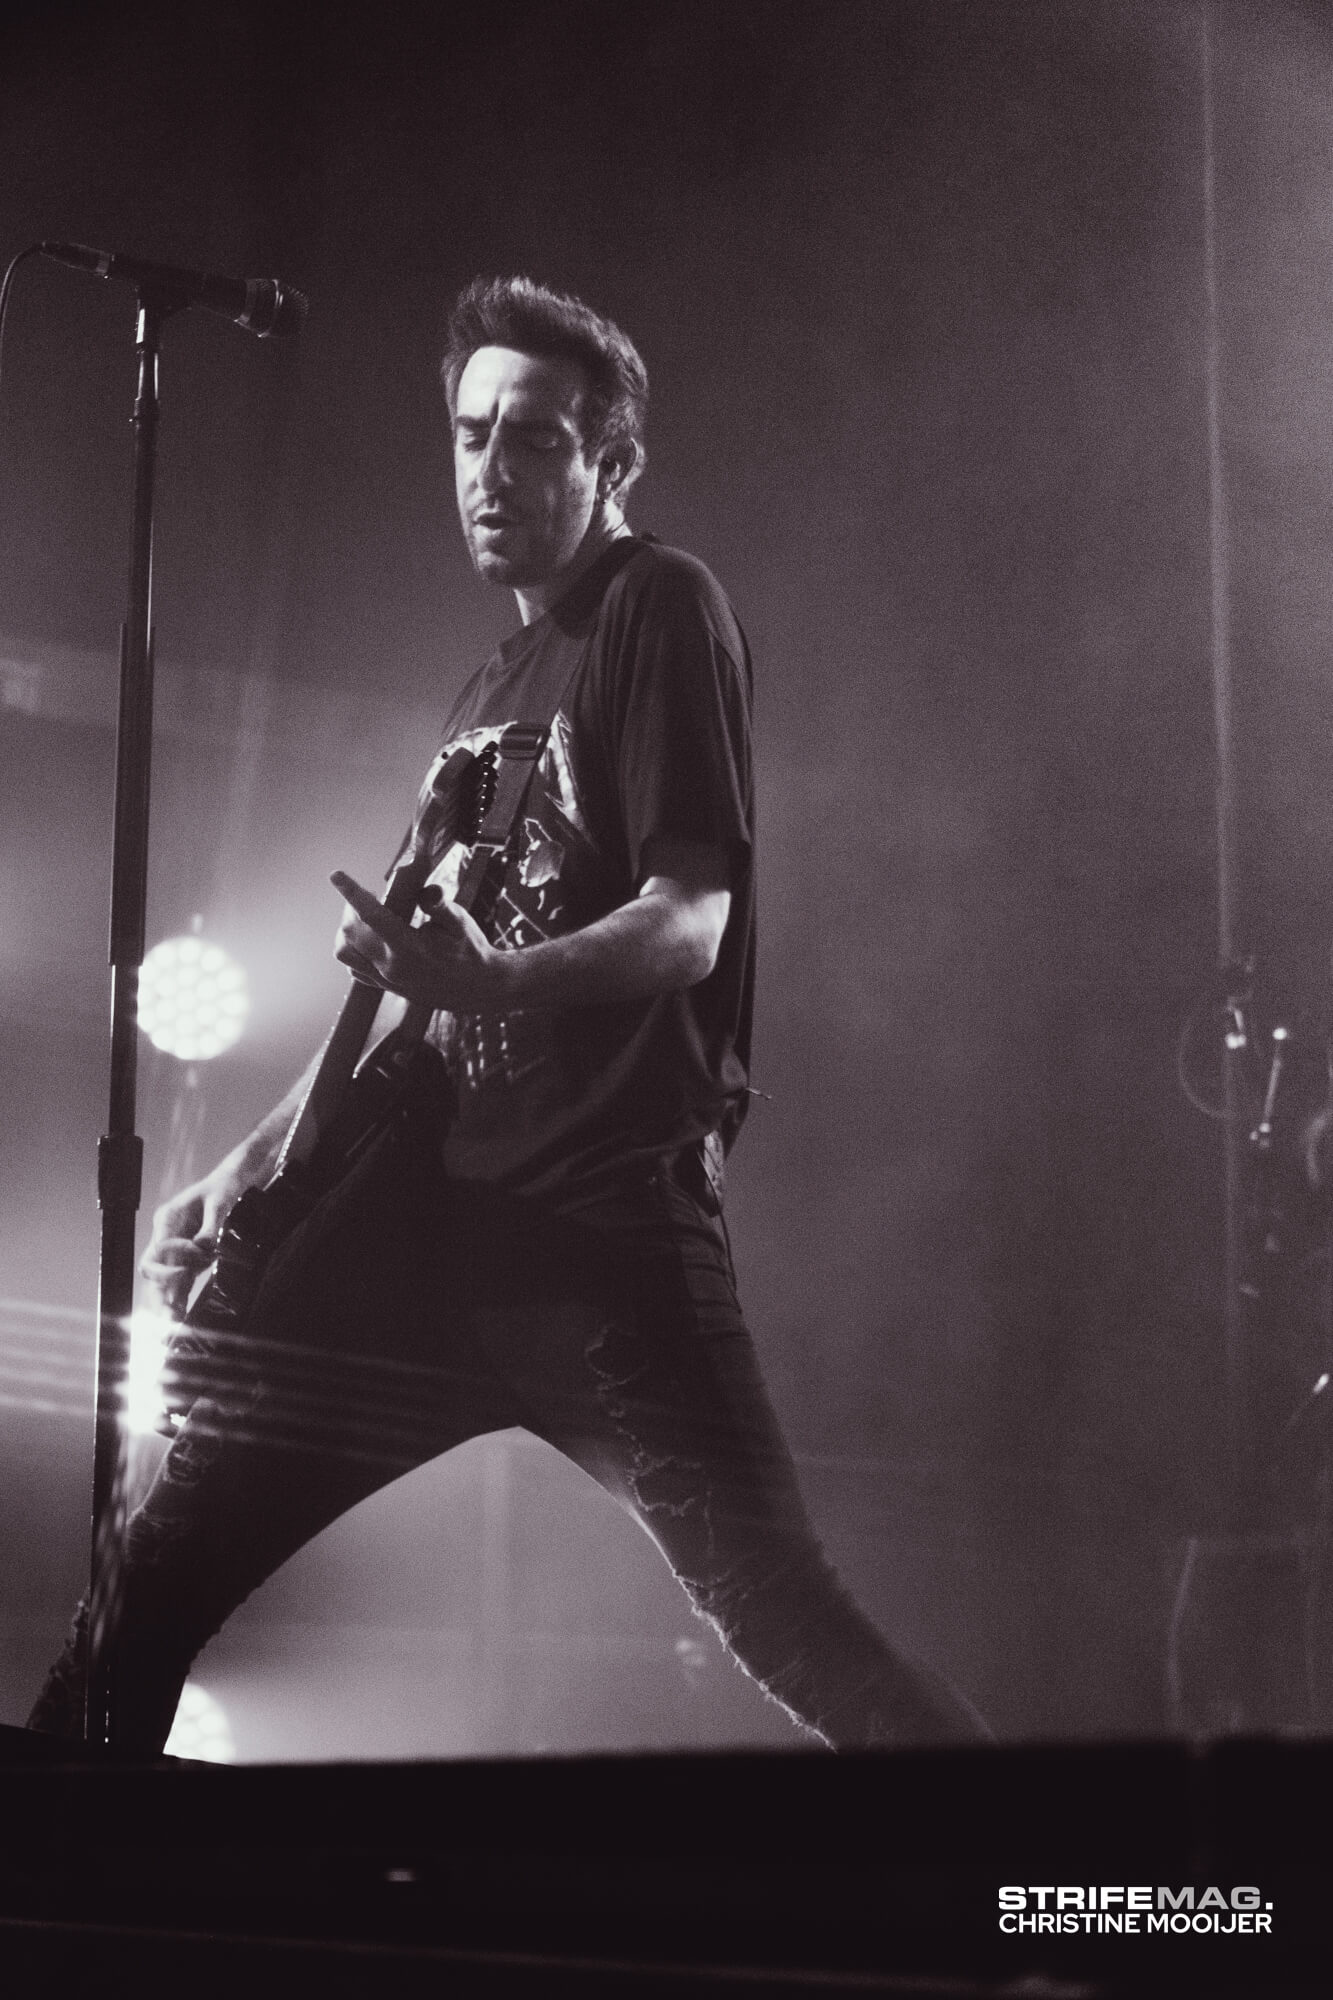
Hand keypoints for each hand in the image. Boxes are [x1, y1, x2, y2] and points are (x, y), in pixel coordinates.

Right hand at [140, 1169, 246, 1319]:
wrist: (230, 1184)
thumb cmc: (222, 1188)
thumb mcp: (220, 1201)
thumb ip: (211, 1225)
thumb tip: (204, 1248)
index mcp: (168, 1219)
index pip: (159, 1248)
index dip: (172, 1260)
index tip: (194, 1261)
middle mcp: (166, 1236)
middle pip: (151, 1268)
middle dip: (161, 1290)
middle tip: (172, 1311)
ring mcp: (175, 1250)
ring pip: (162, 1280)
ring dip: (167, 1301)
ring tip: (173, 1324)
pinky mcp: (188, 1260)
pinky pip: (179, 1282)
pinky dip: (179, 1298)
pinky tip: (181, 1318)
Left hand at [331, 871, 508, 1010]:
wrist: (477, 989)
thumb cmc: (469, 951)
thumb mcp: (460, 923)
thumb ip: (439, 905)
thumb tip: (425, 890)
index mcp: (410, 949)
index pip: (372, 916)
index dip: (352, 892)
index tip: (336, 875)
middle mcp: (392, 967)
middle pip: (350, 933)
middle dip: (351, 907)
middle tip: (370, 894)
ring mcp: (386, 980)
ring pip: (344, 953)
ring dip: (347, 930)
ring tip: (363, 916)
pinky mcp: (386, 987)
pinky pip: (354, 968)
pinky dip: (353, 949)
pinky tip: (369, 938)